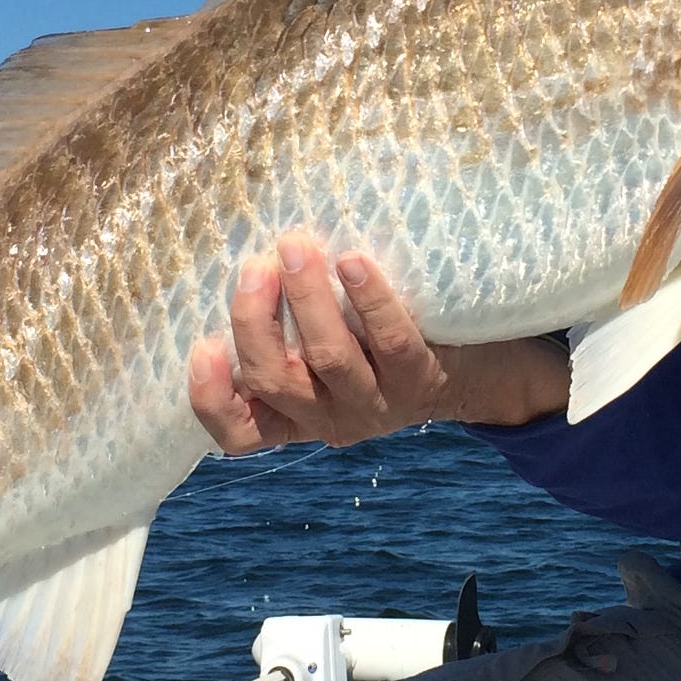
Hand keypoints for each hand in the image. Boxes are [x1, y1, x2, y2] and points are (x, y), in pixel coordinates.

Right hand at [185, 232, 569, 452]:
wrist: (479, 374)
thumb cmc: (381, 345)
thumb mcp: (330, 350)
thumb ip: (288, 327)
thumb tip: (248, 251)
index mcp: (296, 415)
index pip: (238, 433)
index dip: (211, 398)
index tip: (201, 346)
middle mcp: (330, 419)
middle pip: (275, 381)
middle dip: (255, 321)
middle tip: (256, 265)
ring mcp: (377, 404)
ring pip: (327, 359)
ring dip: (307, 300)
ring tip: (297, 247)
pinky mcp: (421, 379)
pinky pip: (389, 340)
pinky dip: (368, 300)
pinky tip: (354, 262)